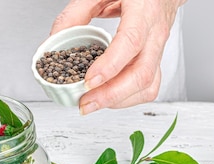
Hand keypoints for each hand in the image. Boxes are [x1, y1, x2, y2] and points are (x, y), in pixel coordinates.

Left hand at [51, 0, 185, 113]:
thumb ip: (75, 13)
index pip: (130, 41)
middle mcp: (155, 32)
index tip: (89, 81)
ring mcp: (159, 48)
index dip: (110, 65)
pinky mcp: (157, 60)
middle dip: (111, 95)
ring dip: (119, 100)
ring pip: (148, 85)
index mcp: (143, 10)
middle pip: (142, 73)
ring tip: (93, 103)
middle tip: (85, 102)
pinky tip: (108, 97)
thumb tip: (54, 40)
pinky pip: (148, 87)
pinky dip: (127, 98)